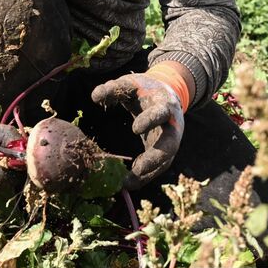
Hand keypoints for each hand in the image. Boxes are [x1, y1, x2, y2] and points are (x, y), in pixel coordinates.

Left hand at [91, 71, 185, 185]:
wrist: (164, 95)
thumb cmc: (144, 90)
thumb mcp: (131, 83)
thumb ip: (114, 88)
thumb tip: (95, 96)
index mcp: (166, 104)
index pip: (161, 113)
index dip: (150, 120)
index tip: (135, 129)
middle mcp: (173, 126)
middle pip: (171, 145)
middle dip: (156, 158)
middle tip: (138, 170)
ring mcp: (171, 141)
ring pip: (166, 161)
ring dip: (148, 174)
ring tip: (127, 183)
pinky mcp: (165, 151)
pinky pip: (158, 168)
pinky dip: (145, 177)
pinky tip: (129, 182)